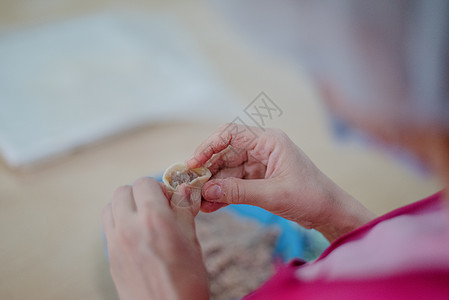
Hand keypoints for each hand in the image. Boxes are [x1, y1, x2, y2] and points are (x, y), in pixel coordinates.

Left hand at [101, 178, 208, 299]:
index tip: (169, 200)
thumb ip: (184, 210)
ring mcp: (116, 243)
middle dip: (140, 193)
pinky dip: (119, 222)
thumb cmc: (186, 281)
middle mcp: (129, 227)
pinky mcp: (111, 258)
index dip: (159, 187)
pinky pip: (108, 227)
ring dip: (125, 206)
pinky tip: (137, 236)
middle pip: (123, 191)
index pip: (144, 183)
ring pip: (110, 207)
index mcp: (153, 219)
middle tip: (156, 207)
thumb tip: (185, 188)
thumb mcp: (192, 241)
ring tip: (143, 219)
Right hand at [187, 124, 375, 241]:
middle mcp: (262, 148)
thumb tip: (206, 190)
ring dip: (214, 185)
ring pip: (228, 170)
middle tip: (191, 187)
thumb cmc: (310, 197)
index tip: (193, 164)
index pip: (230, 133)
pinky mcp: (260, 178)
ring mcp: (260, 163)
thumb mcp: (272, 195)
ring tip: (198, 202)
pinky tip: (211, 205)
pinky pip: (235, 182)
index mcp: (269, 141)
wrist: (330, 213)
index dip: (208, 146)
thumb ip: (238, 192)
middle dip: (208, 170)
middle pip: (225, 153)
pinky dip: (224, 193)